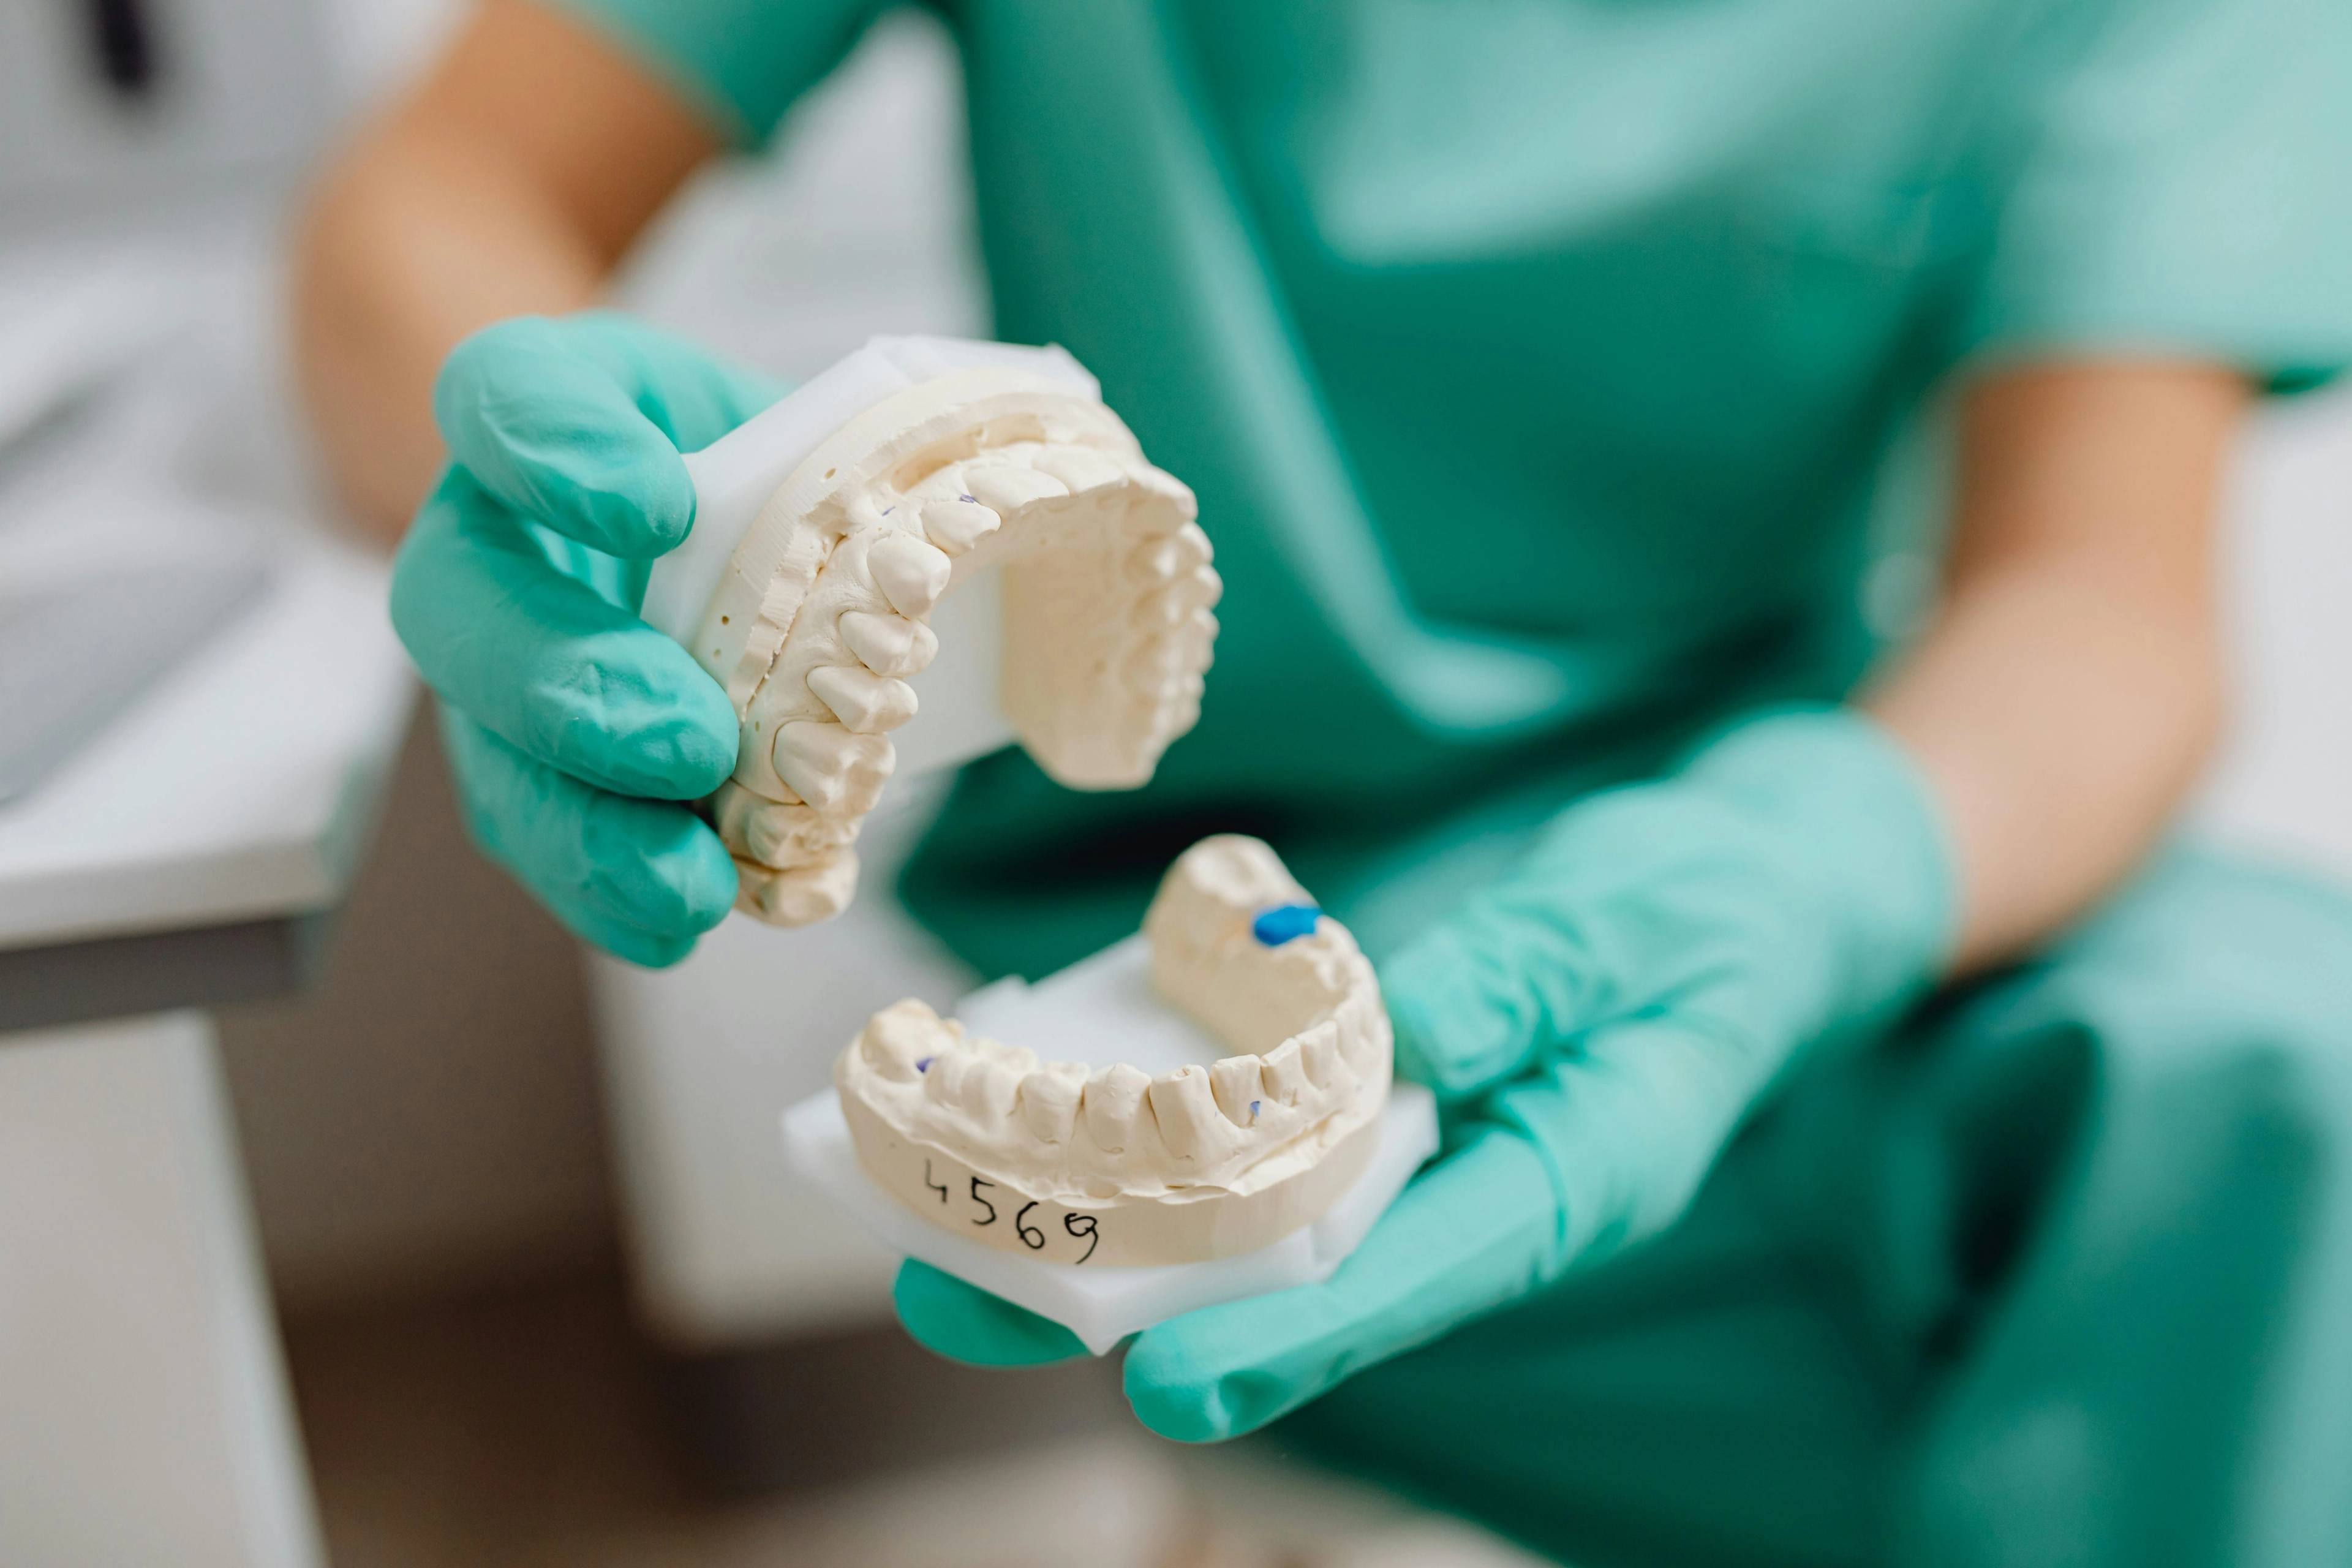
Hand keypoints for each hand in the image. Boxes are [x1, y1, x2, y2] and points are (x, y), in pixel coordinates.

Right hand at [389, 312, 780, 964]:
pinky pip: (545, 845)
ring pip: (492, 755)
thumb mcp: (787, 411)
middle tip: (686, 743)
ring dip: (586, 832)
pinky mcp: (532, 775)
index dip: (559, 452)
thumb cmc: (750, 460)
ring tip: (689, 882)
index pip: (506, 397)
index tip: (656, 508)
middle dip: (570, 689)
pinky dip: (612, 897)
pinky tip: (680, 920)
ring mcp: (495, 673)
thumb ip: (820, 451)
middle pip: (464, 609)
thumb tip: (916, 551)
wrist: (711, 531)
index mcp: (535, 413)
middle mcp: (486, 543)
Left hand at [893, 708, 1955, 1437]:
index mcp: (1573, 1177)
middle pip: (1301, 1282)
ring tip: (960, 1247)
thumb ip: (1523, 975)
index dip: (1289, 1334)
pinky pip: (1271, 1154)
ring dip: (1122, 1239)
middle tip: (972, 1303)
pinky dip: (1166, 1154)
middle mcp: (1486, 1192)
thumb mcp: (1637, 920)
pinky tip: (1053, 1139)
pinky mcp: (1397, 1108)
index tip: (1163, 1383)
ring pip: (1264, 1233)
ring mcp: (1435, 1157)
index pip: (1418, 1276)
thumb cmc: (1717, 911)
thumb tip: (1404, 1030)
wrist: (1764, 899)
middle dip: (1141, 1303)